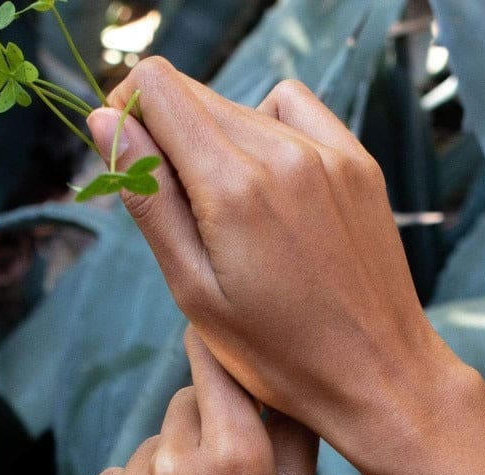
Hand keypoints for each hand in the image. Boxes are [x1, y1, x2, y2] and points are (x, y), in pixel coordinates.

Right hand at [86, 61, 476, 474]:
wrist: (377, 375)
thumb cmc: (279, 354)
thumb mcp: (195, 291)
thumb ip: (149, 200)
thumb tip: (106, 122)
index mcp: (232, 187)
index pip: (158, 89)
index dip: (127, 112)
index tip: (128, 157)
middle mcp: (283, 154)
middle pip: (197, 95)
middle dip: (167, 133)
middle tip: (177, 207)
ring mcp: (329, 154)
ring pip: (243, 105)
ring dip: (217, 139)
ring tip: (228, 212)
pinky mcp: (358, 164)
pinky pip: (294, 112)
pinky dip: (267, 130)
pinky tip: (269, 184)